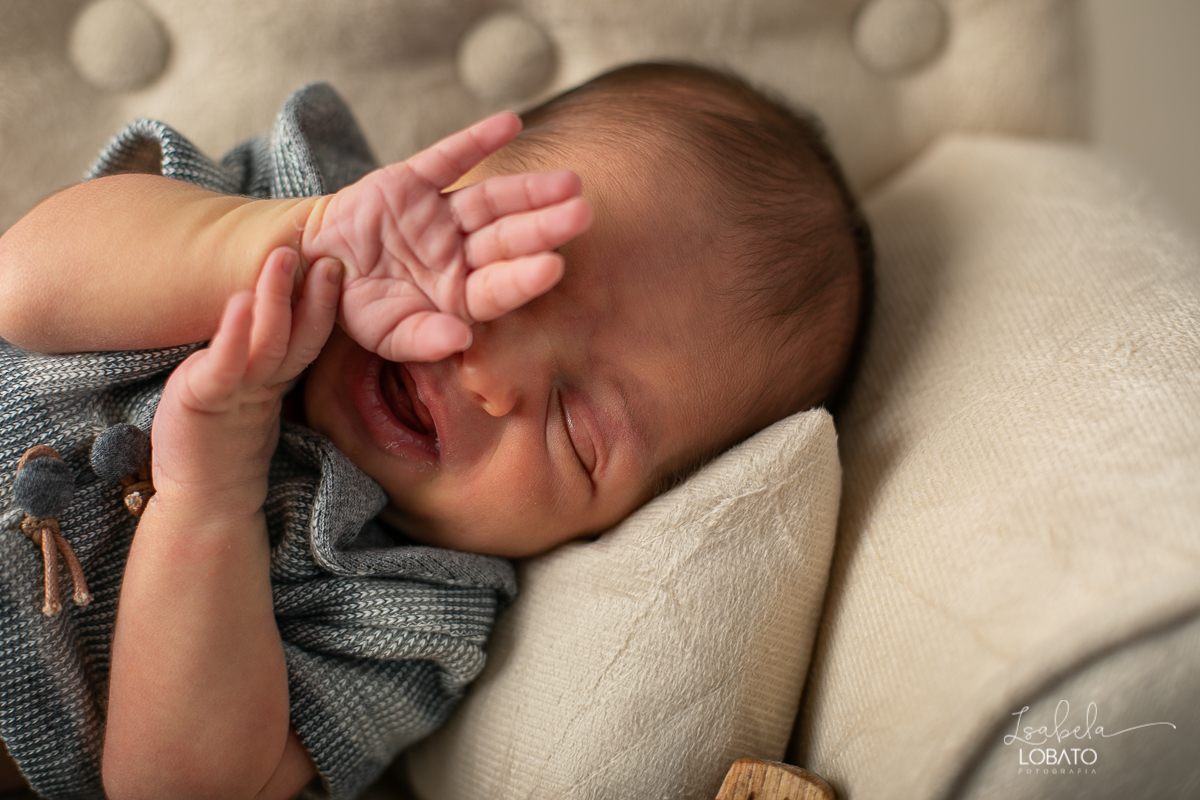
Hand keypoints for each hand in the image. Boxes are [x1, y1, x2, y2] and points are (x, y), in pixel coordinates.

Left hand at [150, 248, 341, 518]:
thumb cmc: (220, 445)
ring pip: (267, 341)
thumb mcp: (247, 395)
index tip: (338, 266)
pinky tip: (240, 302)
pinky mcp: (206, 398)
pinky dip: (234, 332)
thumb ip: (264, 362)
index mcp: (276, 378)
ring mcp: (237, 389)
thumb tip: (277, 320)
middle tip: (328, 257)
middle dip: (316, 297)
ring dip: (276, 299)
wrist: (203, 499)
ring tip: (283, 259)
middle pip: (299, 335)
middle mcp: (264, 381)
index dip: (325, 305)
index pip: (309, 337)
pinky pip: (225, 362)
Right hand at [301, 112, 592, 361]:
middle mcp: (459, 253)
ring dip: (529, 189)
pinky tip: (511, 123)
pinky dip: (478, 139)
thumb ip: (423, 340)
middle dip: (545, 226)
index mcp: (460, 294)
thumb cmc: (359, 307)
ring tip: (569, 181)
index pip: (499, 286)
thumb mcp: (386, 333)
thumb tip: (461, 341)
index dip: (524, 277)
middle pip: (508, 238)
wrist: (315, 265)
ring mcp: (440, 215)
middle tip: (583, 213)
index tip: (553, 267)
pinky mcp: (414, 180)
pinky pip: (449, 157)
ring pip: (491, 200)